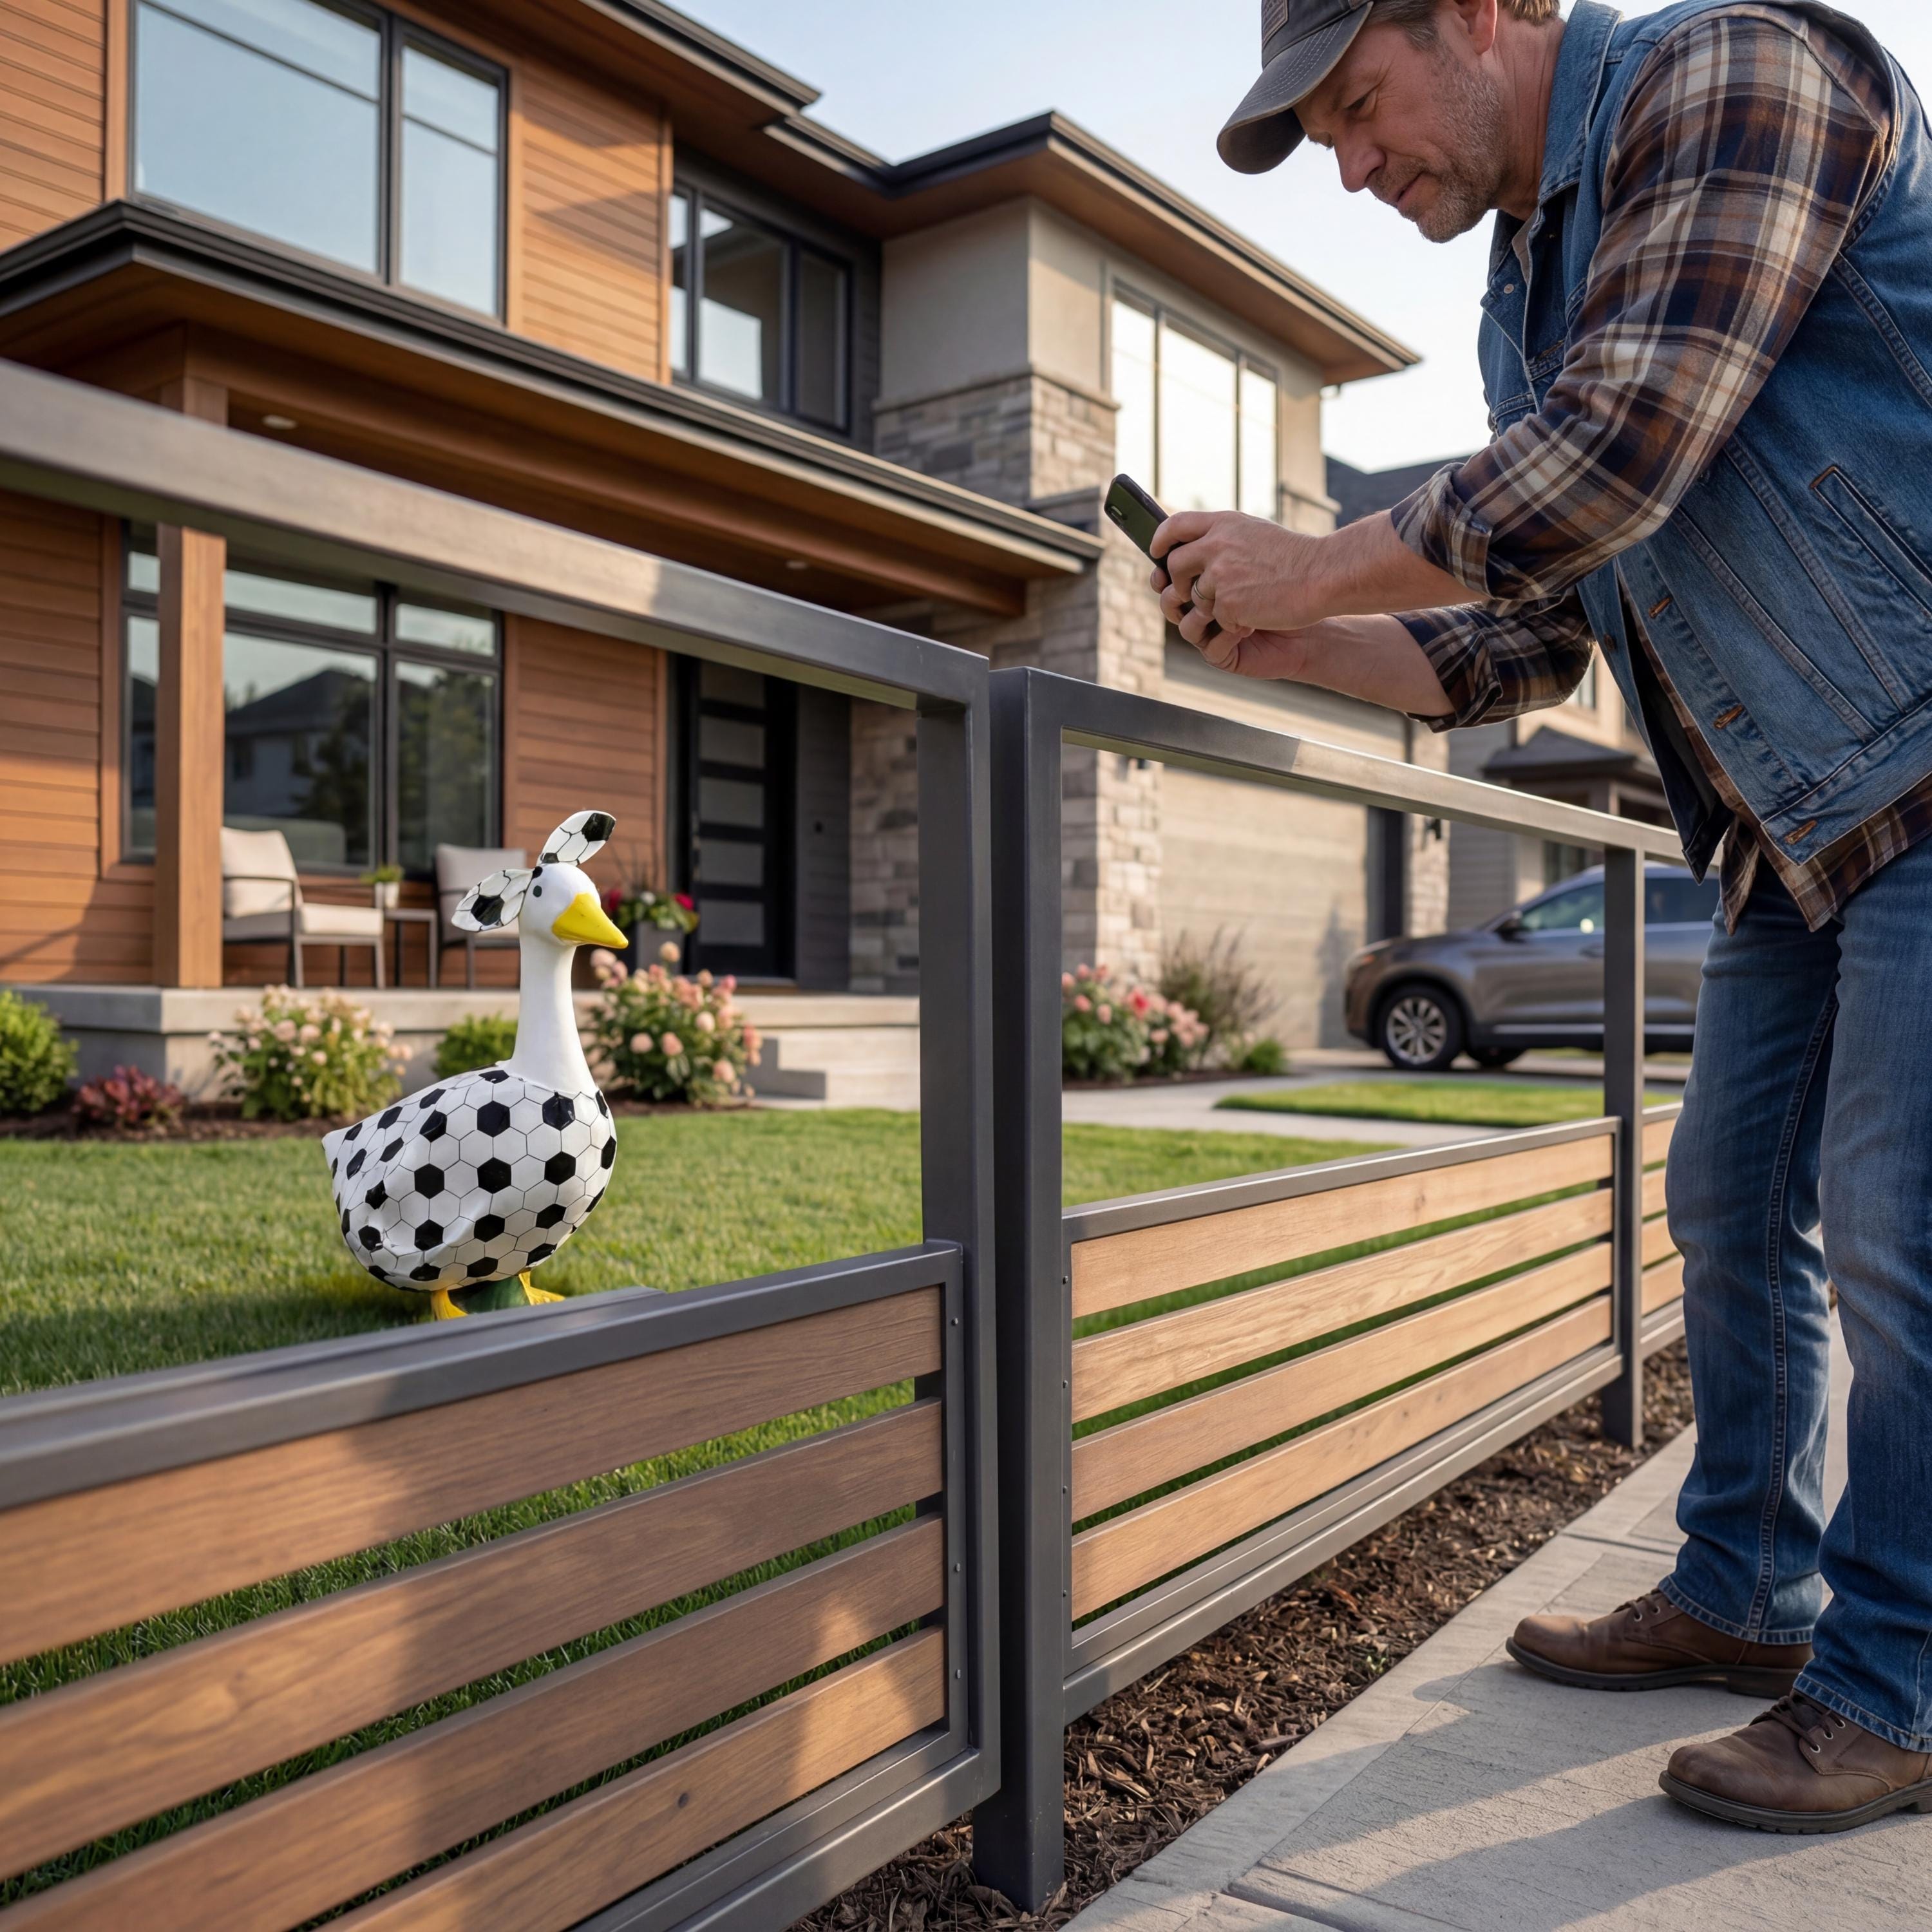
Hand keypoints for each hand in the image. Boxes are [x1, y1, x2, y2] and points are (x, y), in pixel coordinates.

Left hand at [1152, 510, 1323, 643]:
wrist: (1321, 575)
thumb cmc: (1292, 557)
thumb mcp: (1253, 533)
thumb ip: (1222, 537)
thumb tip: (1192, 547)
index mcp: (1223, 524)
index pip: (1175, 525)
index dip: (1161, 539)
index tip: (1156, 552)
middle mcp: (1217, 546)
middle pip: (1175, 566)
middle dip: (1180, 582)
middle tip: (1192, 591)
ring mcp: (1220, 575)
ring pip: (1195, 597)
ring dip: (1210, 605)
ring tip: (1238, 603)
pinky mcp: (1228, 604)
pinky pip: (1215, 618)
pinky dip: (1231, 621)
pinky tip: (1253, 615)